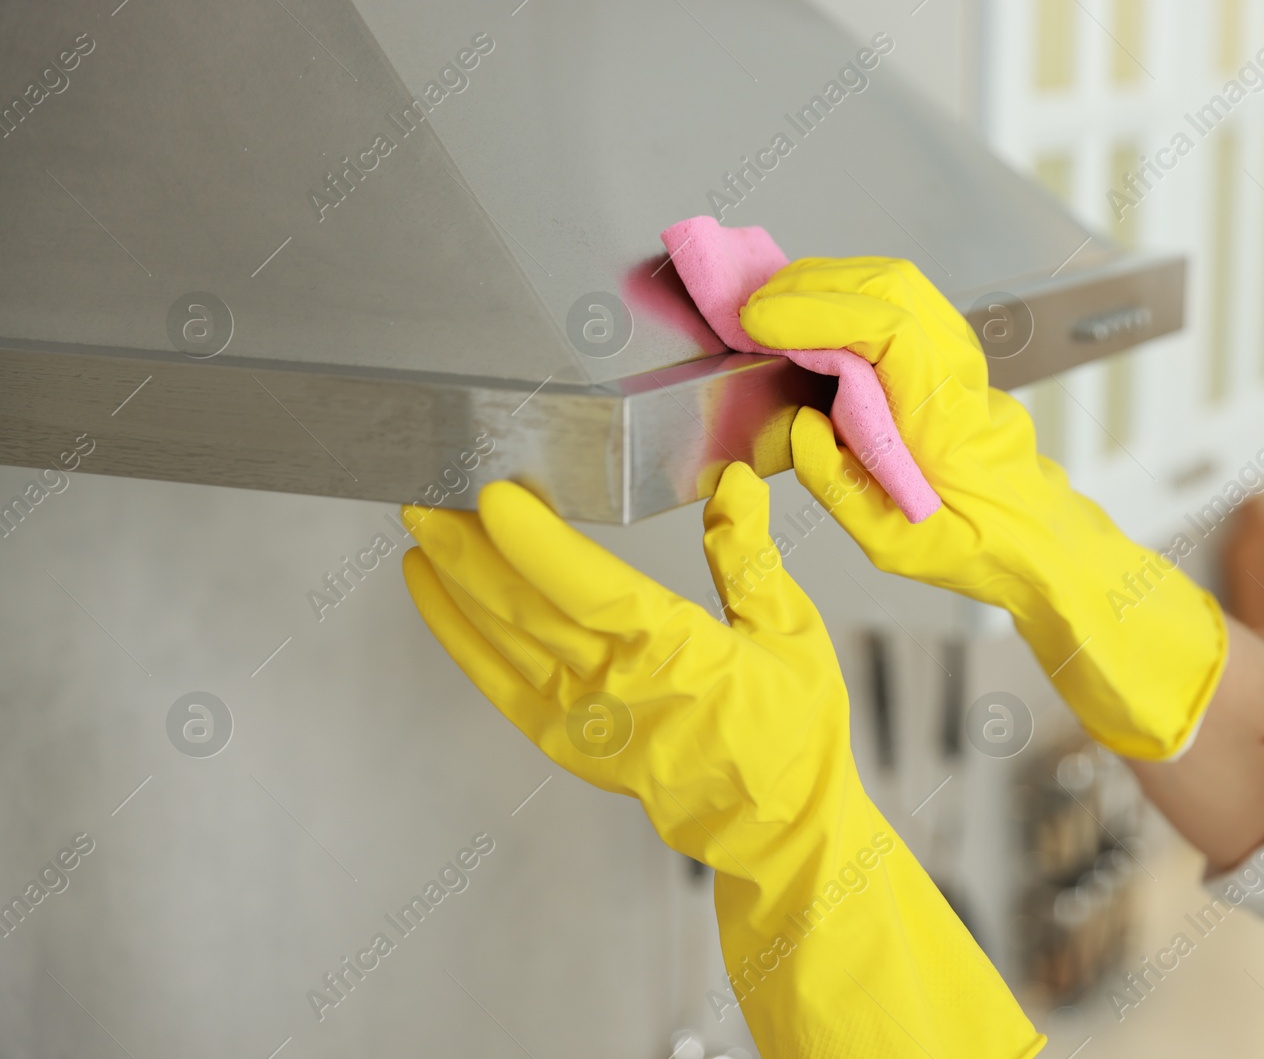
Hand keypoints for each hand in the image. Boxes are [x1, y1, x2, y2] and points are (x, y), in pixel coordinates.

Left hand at [400, 462, 1041, 1057]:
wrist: (773, 828)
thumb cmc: (791, 733)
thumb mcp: (792, 633)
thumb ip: (750, 557)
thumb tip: (733, 484)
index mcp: (681, 657)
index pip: (593, 592)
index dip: (538, 544)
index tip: (495, 496)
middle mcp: (620, 688)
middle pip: (526, 608)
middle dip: (468, 544)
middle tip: (428, 486)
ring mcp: (584, 719)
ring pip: (502, 637)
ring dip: (455, 578)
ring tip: (421, 521)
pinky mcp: (565, 740)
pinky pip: (497, 680)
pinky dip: (457, 632)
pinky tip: (434, 589)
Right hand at [741, 257, 1226, 759]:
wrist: (1029, 536)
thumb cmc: (970, 545)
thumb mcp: (890, 541)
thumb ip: (837, 482)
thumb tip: (797, 422)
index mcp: (945, 422)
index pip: (890, 331)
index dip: (819, 313)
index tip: (761, 324)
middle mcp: (958, 375)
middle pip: (893, 286)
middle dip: (812, 284)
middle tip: (753, 312)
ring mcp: (959, 356)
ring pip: (897, 283)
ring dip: (828, 282)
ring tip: (773, 310)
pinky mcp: (948, 352)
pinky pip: (900, 300)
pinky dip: (848, 292)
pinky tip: (813, 316)